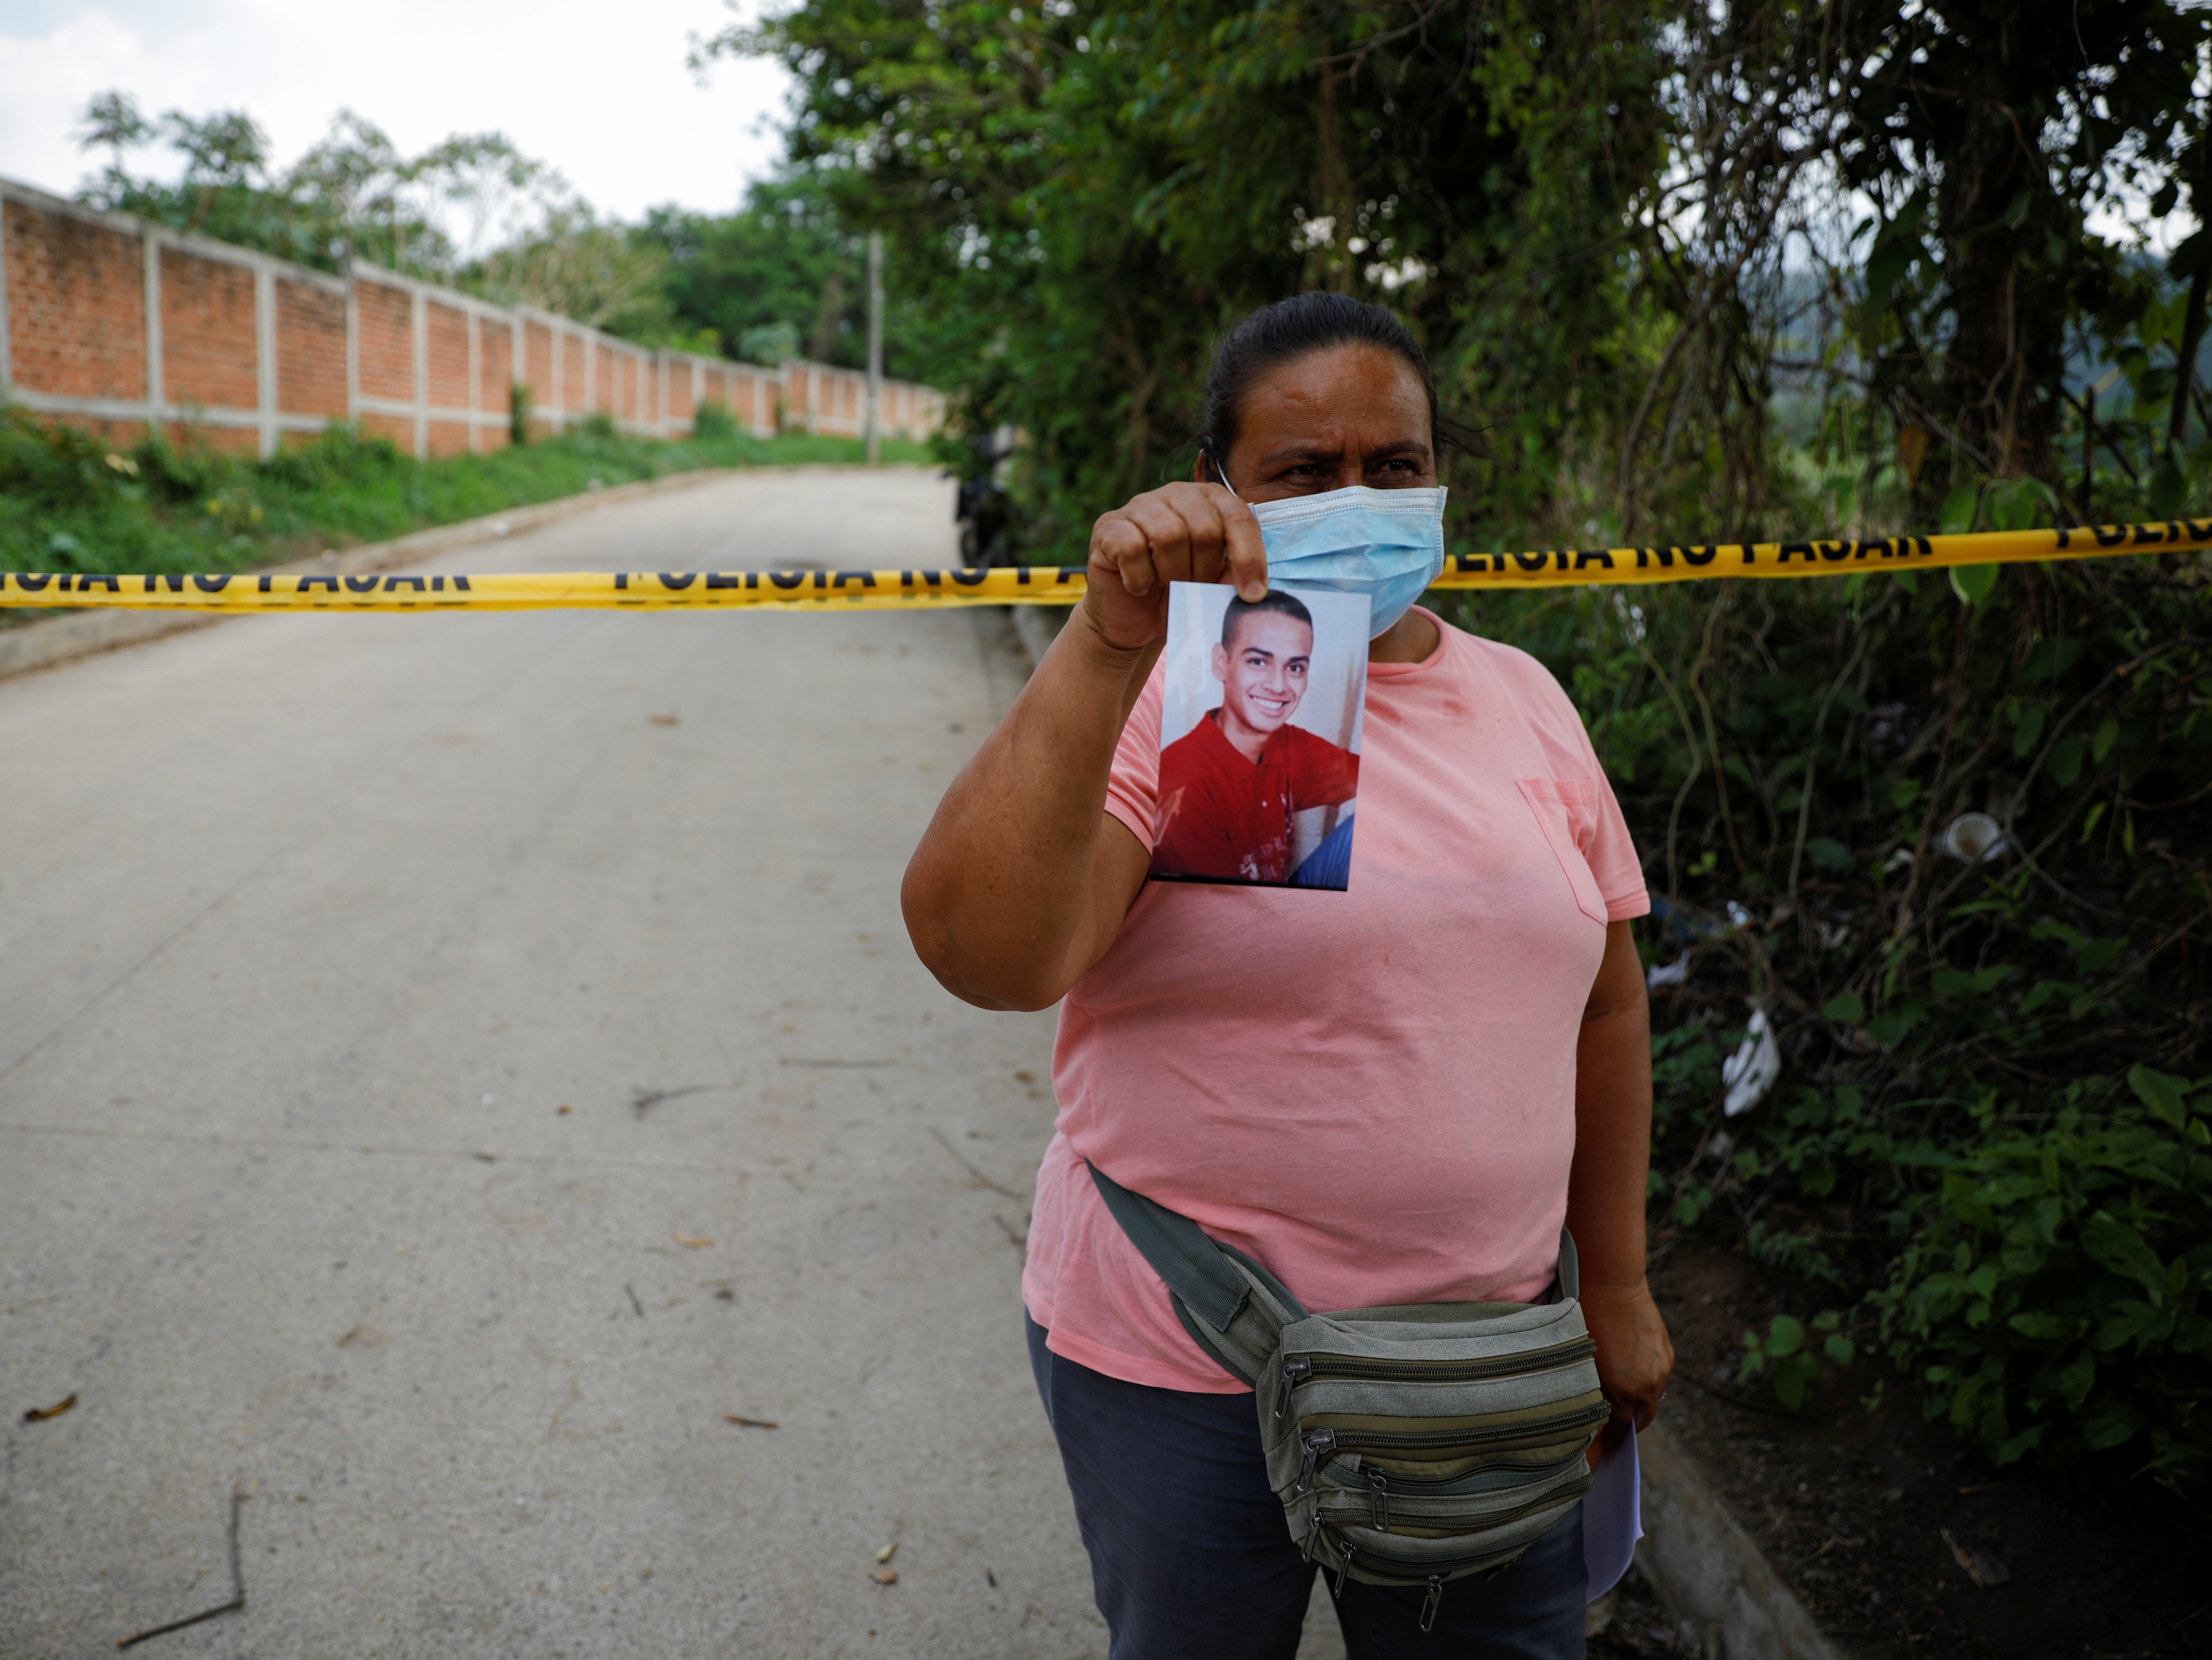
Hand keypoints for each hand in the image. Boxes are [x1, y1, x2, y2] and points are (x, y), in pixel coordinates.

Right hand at [1081, 481, 1268, 653]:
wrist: (1132, 620)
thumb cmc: (1178, 595)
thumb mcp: (1215, 584)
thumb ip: (1236, 574)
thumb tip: (1256, 587)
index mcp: (1209, 500)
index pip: (1239, 516)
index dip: (1249, 557)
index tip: (1252, 594)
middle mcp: (1175, 494)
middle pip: (1204, 527)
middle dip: (1203, 570)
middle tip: (1192, 589)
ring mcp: (1139, 507)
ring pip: (1168, 535)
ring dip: (1172, 574)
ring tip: (1166, 586)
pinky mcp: (1108, 527)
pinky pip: (1132, 547)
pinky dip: (1140, 577)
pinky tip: (1140, 587)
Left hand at [1583, 1279, 1673, 1443]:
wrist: (1612, 1284)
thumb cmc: (1587, 1320)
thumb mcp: (1584, 1363)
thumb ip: (1594, 1391)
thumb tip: (1596, 1412)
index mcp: (1623, 1390)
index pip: (1619, 1428)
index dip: (1612, 1440)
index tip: (1607, 1448)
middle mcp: (1647, 1384)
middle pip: (1642, 1419)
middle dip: (1629, 1427)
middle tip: (1616, 1430)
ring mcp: (1661, 1369)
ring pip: (1652, 1398)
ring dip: (1640, 1403)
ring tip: (1624, 1401)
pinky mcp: (1667, 1353)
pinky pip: (1659, 1377)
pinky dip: (1647, 1382)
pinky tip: (1633, 1374)